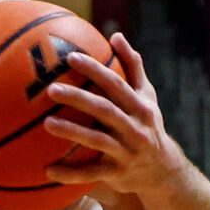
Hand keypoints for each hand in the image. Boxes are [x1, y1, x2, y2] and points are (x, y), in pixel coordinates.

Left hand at [42, 35, 187, 195]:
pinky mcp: (117, 174)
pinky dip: (70, 174)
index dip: (94, 70)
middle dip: (78, 98)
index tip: (70, 57)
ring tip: (46, 123)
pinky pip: (90, 174)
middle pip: (104, 110)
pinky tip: (48, 170)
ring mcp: (126, 152)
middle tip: (51, 89)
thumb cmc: (148, 125)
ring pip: (96, 140)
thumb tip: (116, 35)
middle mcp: (135, 128)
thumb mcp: (147, 96)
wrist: (163, 171)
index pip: (115, 84)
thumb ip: (133, 67)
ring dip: (71, 132)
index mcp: (140, 106)